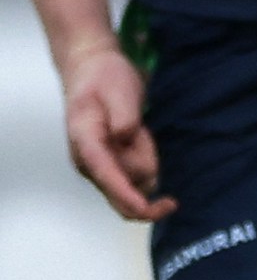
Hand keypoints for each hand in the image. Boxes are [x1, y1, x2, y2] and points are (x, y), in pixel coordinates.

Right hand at [62, 44, 175, 222]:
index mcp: (86, 143)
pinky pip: (138, 171)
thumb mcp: (118, 89)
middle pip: (123, 190)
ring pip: (136, 179)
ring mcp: (100, 166)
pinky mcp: (112, 164)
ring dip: (147, 156)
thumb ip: (124, 116)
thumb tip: (126, 137)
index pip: (107, 175)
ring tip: (139, 126)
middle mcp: (89, 163)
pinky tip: (141, 134)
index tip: (147, 208)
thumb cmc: (104, 79)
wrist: (92, 71)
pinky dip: (146, 155)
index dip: (127, 195)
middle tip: (145, 134)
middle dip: (146, 170)